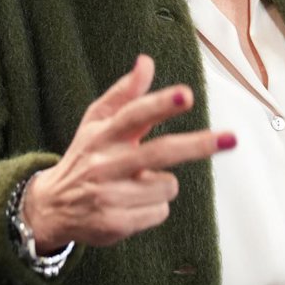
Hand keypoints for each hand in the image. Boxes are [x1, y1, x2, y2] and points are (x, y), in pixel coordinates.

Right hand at [22, 54, 234, 250]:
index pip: (134, 114)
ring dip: (163, 185)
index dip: (161, 104)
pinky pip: (159, 212)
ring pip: (167, 186)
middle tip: (231, 139)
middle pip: (160, 152)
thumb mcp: (97, 122)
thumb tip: (146, 61)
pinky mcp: (114, 223)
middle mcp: (105, 163)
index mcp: (103, 134)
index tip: (187, 94)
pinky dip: (154, 208)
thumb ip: (125, 93)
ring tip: (137, 184)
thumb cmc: (86, 156)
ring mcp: (109, 195)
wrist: (52, 207)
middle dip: (198, 144)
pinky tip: (132, 205)